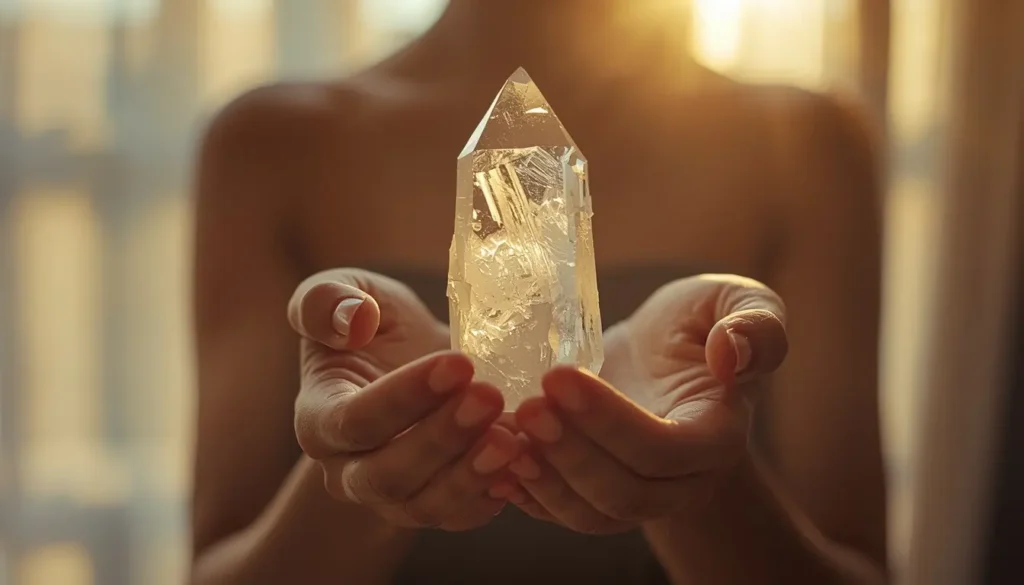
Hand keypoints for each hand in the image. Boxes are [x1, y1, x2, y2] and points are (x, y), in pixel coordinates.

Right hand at [289, 269, 521, 530]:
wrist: (410, 367)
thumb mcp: (347, 292)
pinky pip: (462, 516)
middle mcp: (348, 471)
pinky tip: (525, 462)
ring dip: (471, 473)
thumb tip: (353, 321)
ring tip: (514, 438)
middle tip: (490, 397)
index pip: (354, 421)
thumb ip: (328, 299)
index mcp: (319, 418)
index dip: (404, 397)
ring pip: (427, 504)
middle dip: (443, 438)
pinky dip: (494, 493)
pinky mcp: (437, 508)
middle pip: (387, 475)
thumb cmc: (374, 327)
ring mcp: (393, 498)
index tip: (458, 363)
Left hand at [509, 274, 787, 533]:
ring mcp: (636, 496)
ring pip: (590, 513)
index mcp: (716, 436)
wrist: (660, 360)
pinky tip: (496, 458)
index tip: (559, 375)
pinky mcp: (595, 497)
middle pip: (624, 491)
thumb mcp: (735, 302)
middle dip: (571, 451)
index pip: (665, 451)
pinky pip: (561, 514)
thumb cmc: (696, 326)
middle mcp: (680, 481)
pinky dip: (527, 494)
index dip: (611, 423)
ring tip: (505, 432)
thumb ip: (755, 323)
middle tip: (529, 403)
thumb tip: (732, 354)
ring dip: (545, 478)